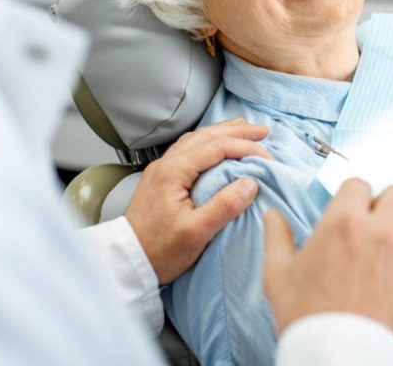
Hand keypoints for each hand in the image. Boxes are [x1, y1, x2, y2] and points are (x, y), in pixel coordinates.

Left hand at [125, 118, 269, 283]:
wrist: (125, 264)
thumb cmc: (160, 252)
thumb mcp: (196, 233)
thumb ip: (224, 206)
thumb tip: (251, 183)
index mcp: (174, 171)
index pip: (216, 147)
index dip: (244, 146)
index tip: (267, 156)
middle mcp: (166, 163)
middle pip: (206, 136)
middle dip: (237, 131)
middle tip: (263, 131)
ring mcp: (162, 169)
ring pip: (197, 139)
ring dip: (223, 132)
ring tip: (244, 130)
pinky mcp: (161, 177)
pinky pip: (189, 148)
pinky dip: (209, 141)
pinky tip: (216, 144)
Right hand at [263, 178, 392, 354]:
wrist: (338, 364)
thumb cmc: (307, 320)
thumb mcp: (279, 276)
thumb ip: (277, 238)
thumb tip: (272, 215)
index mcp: (344, 221)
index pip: (360, 184)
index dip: (355, 198)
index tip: (353, 213)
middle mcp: (381, 231)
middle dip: (388, 207)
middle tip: (378, 228)